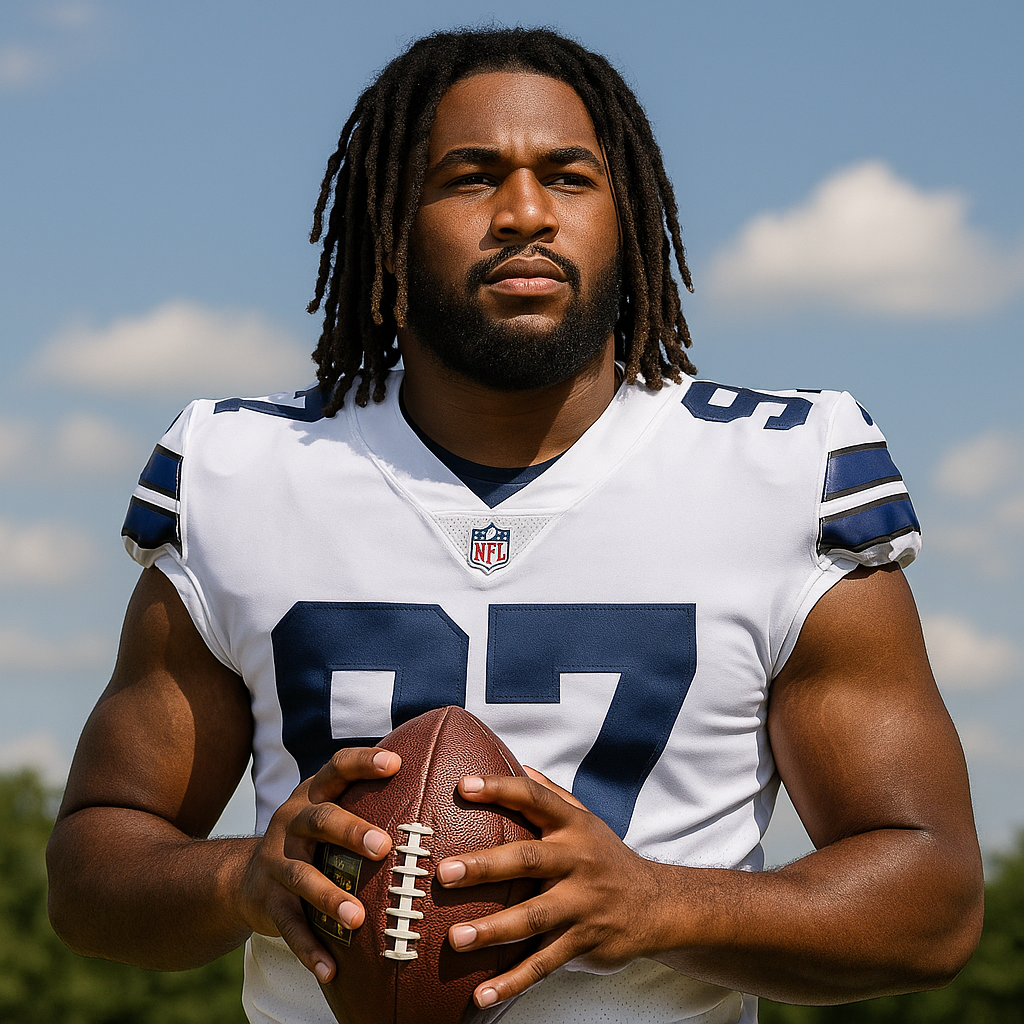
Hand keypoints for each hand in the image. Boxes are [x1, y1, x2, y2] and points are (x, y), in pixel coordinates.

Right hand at [236, 746, 400, 982]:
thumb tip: (436, 784)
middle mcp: (292, 821)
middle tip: (384, 847)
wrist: (242, 879)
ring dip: (331, 898)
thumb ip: (368, 800)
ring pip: (303, 877)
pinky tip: (331, 970)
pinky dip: (309, 949)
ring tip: (358, 918)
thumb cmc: (311, 840)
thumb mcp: (329, 813)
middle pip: (321, 820)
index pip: (337, 768)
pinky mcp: (268, 902)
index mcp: (313, 794)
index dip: (364, 763)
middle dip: (352, 831)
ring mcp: (276, 861)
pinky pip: (289, 926)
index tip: (395, 763)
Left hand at [435, 767, 660, 1008]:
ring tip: (456, 939)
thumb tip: (516, 764)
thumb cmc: (607, 857)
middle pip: (528, 860)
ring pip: (534, 917)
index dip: (500, 789)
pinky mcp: (584, 942)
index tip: (463, 786)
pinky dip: (513, 982)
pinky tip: (482, 995)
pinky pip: (544, 964)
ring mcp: (582, 904)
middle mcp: (578, 861)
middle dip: (485, 866)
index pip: (535, 799)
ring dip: (493, 930)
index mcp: (573, 826)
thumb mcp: (586, 820)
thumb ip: (552, 794)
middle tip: (445, 872)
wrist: (659, 905)